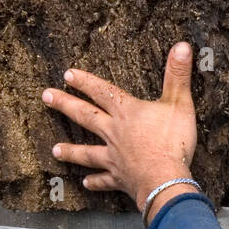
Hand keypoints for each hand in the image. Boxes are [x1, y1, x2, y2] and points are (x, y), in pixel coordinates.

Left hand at [42, 42, 198, 219]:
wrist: (166, 179)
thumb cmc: (173, 141)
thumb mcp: (180, 103)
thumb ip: (177, 75)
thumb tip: (182, 46)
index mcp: (127, 113)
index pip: (103, 92)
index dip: (86, 81)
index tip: (68, 74)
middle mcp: (114, 133)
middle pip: (86, 116)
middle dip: (65, 105)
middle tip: (46, 97)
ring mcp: (114, 157)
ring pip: (87, 152)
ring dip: (71, 151)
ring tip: (55, 150)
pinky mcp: (120, 178)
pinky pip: (104, 180)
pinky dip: (95, 181)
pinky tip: (85, 182)